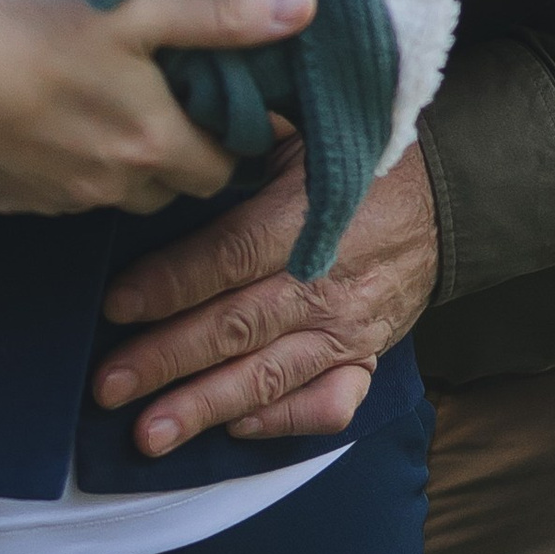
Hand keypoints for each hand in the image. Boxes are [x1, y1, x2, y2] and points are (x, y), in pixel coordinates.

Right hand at [0, 0, 318, 218]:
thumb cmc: (25, 23)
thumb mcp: (136, 3)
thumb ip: (221, 10)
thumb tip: (305, 5)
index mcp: (153, 146)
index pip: (226, 166)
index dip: (236, 135)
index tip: (230, 98)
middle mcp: (109, 188)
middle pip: (172, 184)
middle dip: (182, 150)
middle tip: (173, 93)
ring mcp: (51, 200)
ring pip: (111, 190)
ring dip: (120, 157)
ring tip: (105, 96)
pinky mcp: (0, 198)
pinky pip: (52, 191)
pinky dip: (61, 162)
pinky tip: (42, 111)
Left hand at [90, 135, 440, 453]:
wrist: (446, 196)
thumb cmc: (357, 158)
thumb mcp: (305, 129)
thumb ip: (243, 137)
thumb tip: (173, 119)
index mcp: (306, 217)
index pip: (230, 255)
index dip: (170, 283)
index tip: (115, 306)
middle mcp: (326, 281)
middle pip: (236, 326)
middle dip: (166, 360)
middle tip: (107, 387)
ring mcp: (349, 328)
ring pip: (269, 376)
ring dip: (206, 407)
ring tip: (150, 434)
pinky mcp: (368, 359)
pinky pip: (328, 405)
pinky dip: (281, 422)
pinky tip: (232, 430)